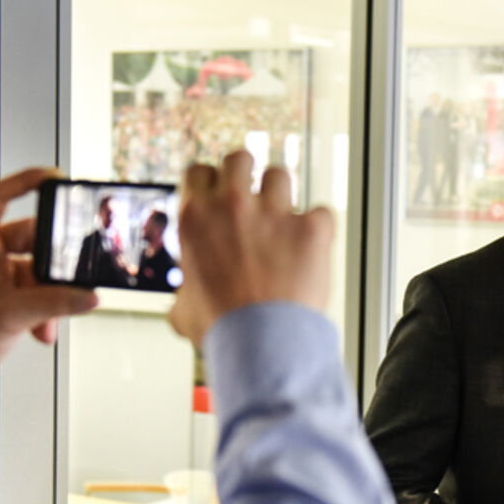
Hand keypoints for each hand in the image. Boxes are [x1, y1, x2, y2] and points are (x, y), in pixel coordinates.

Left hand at [0, 168, 98, 401]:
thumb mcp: (10, 316)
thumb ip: (53, 303)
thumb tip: (87, 295)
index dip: (27, 181)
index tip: (55, 178)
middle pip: (30, 238)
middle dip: (50, 266)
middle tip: (67, 277)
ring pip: (38, 269)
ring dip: (49, 296)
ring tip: (48, 318)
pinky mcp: (5, 293)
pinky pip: (37, 290)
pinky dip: (45, 309)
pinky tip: (42, 329)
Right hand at [168, 150, 333, 348]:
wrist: (261, 344)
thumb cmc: (222, 330)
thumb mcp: (183, 310)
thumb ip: (185, 291)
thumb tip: (185, 301)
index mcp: (196, 219)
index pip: (198, 172)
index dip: (209, 183)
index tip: (217, 196)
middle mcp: (233, 206)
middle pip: (239, 158)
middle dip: (246, 174)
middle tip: (252, 197)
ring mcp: (274, 213)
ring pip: (280, 174)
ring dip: (281, 195)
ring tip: (283, 219)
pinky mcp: (311, 227)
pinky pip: (321, 211)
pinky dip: (318, 227)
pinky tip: (313, 244)